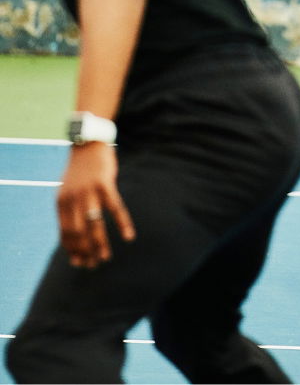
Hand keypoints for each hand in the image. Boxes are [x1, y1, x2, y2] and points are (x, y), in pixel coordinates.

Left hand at [57, 144, 135, 268]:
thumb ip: (71, 209)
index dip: (72, 250)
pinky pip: (115, 208)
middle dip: (85, 251)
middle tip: (93, 265)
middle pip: (78, 233)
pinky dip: (122, 223)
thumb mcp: (68, 190)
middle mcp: (72, 199)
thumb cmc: (80, 169)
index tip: (79, 263)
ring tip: (104, 258)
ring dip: (99, 244)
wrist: (88, 144)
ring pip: (94, 224)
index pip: (65, 233)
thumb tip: (75, 232)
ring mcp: (88, 192)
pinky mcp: (105, 184)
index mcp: (62, 203)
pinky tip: (129, 235)